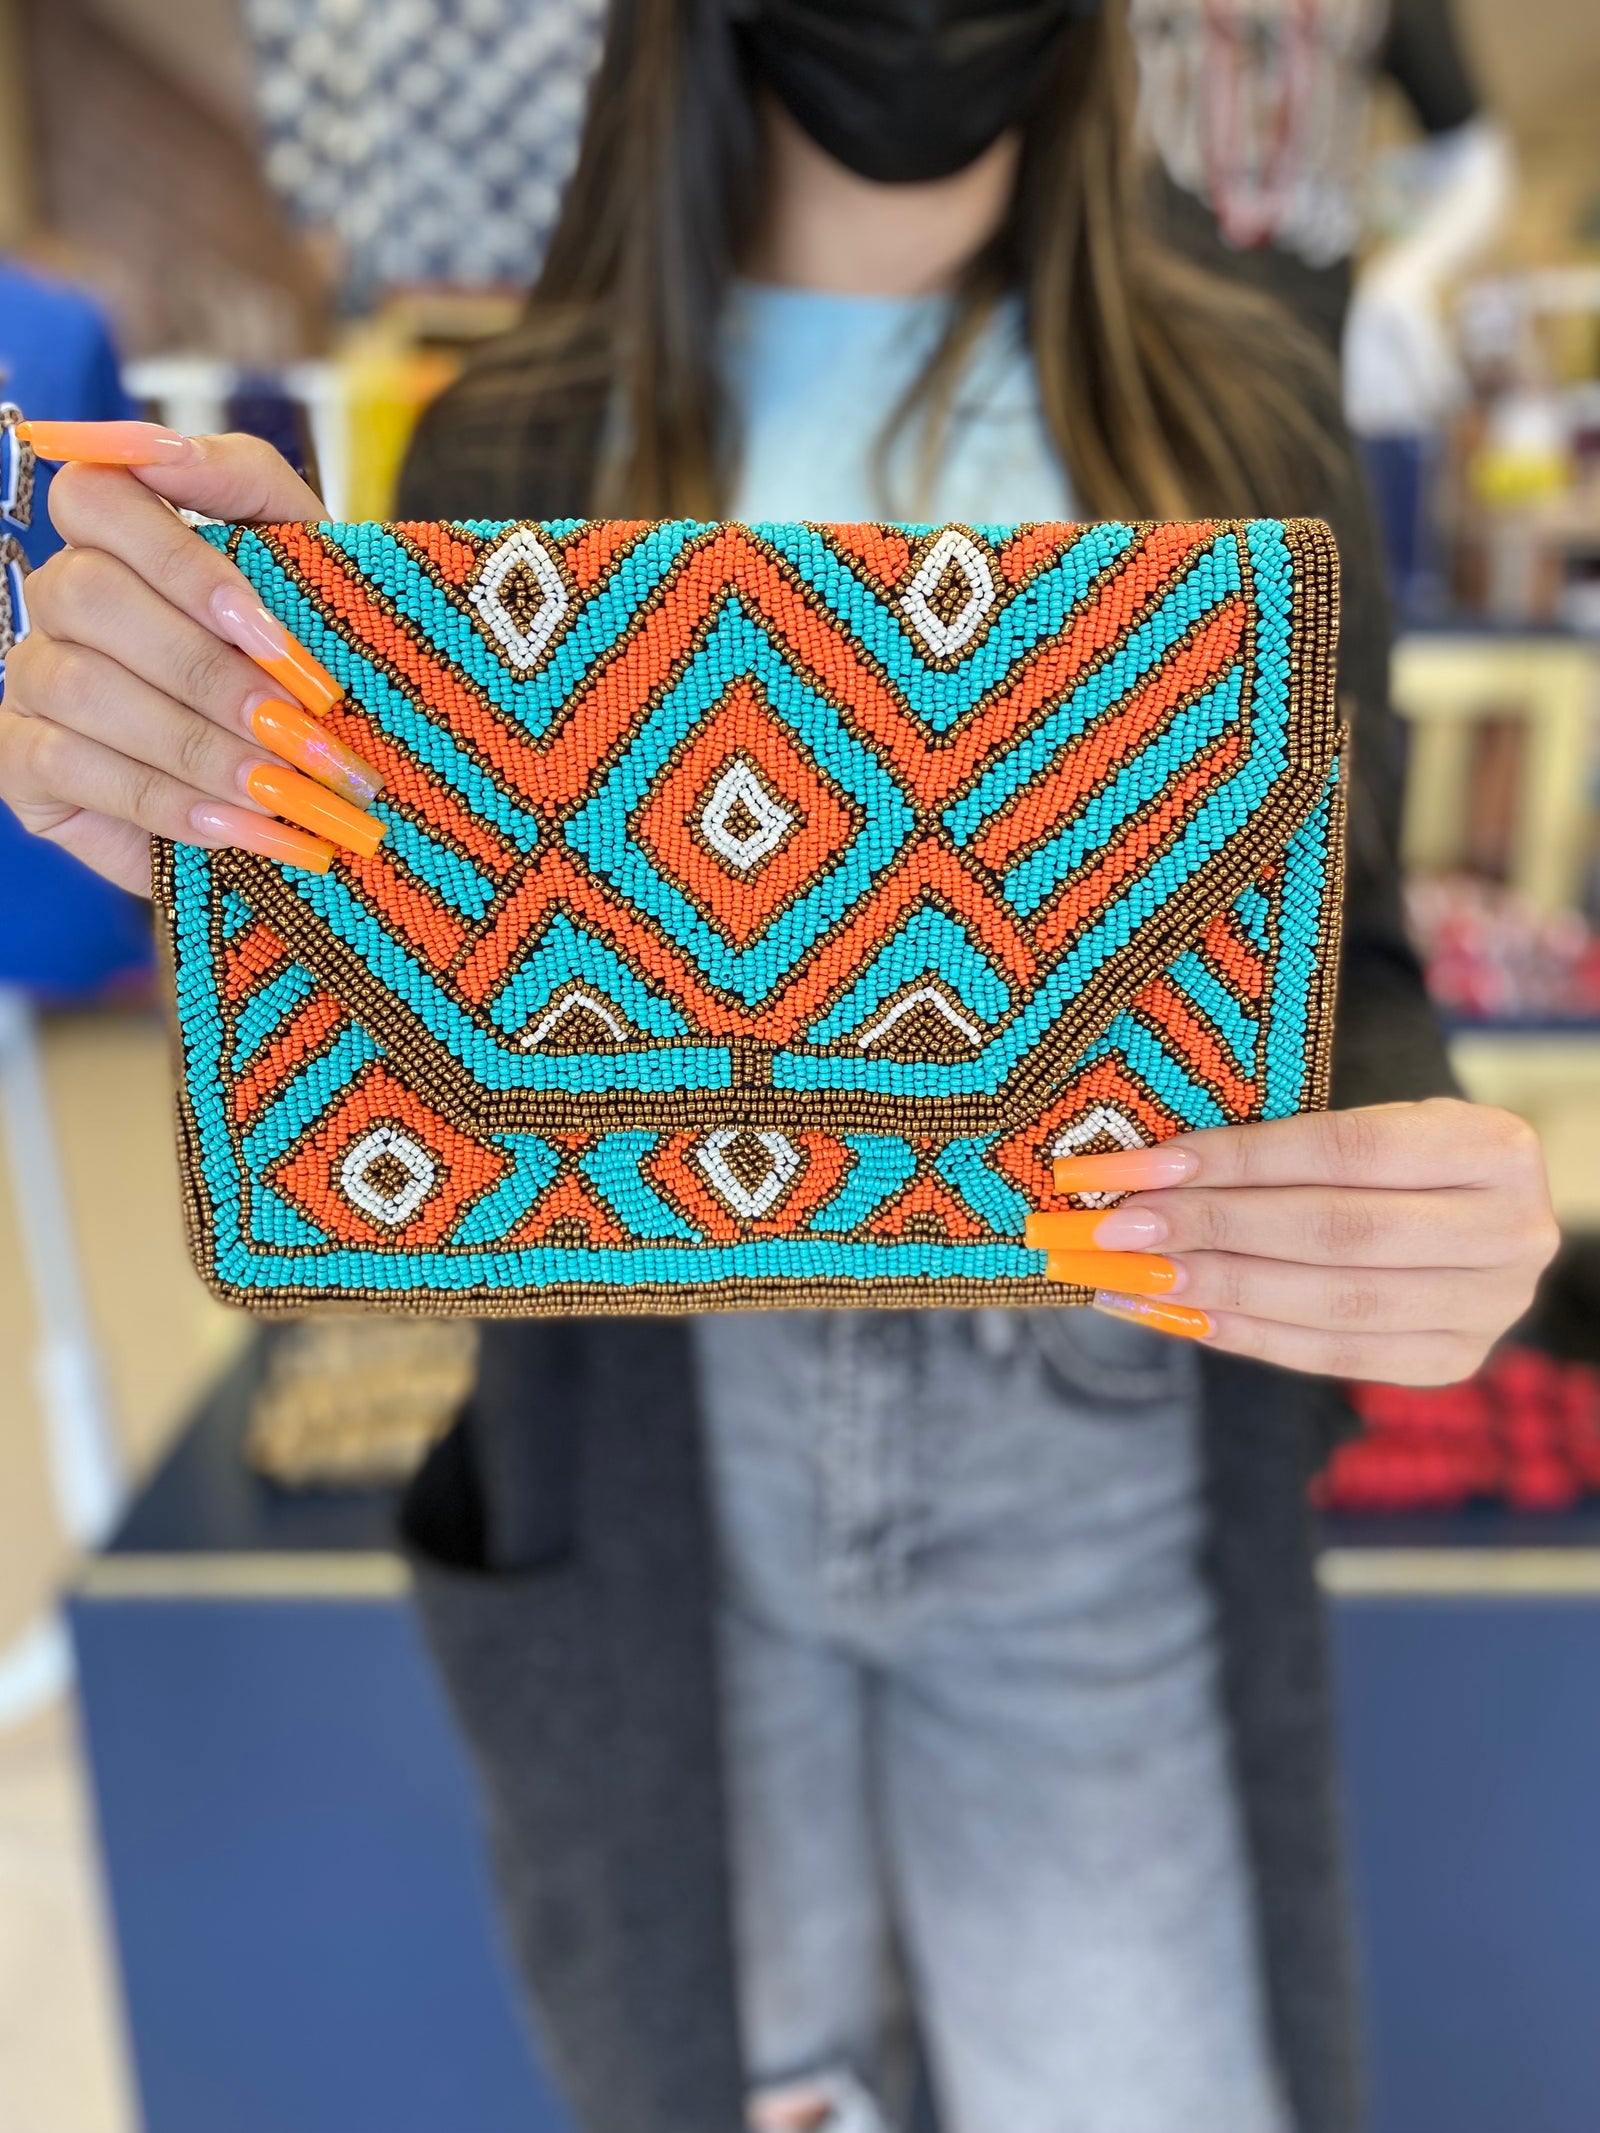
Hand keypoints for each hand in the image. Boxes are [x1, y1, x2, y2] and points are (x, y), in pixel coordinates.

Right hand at [0, 421, 386, 896]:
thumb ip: (243, 481)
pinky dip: (168, 801)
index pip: (94, 496)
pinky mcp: (21, 765)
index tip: (265, 627)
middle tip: (298, 729)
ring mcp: (31, 681)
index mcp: (117, 533)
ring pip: (81, 689)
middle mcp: (59, 599)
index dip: (177, 560)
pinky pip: (71, 769)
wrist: (305, 787)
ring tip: (285, 789)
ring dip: (197, 743)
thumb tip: (166, 445)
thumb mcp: (305, 561)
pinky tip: (239, 825)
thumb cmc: (306, 661)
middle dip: (206, 670)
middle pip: (88, 596)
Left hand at [1027, 1099, 1559, 1385]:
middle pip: (1334, 1233)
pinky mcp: (1453, 1360)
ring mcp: (1491, 1307)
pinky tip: (1176, 1317)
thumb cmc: (1398, 1151)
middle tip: (1117, 1229)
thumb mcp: (1371, 1118)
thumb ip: (1284, 1143)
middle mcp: (1510, 1231)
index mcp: (1493, 1147)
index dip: (1236, 1160)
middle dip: (1211, 1229)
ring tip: (1129, 1277)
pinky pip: (1333, 1355)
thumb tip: (1147, 1170)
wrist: (1473, 1207)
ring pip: (1331, 1302)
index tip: (1139, 1170)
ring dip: (1215, 1289)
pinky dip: (1245, 1335)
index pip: (1343, 1151)